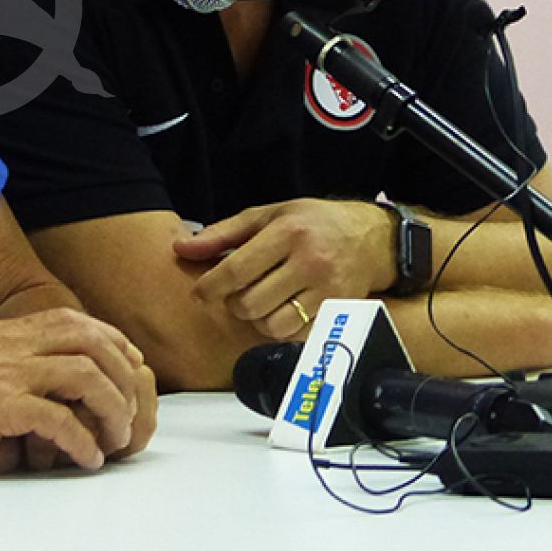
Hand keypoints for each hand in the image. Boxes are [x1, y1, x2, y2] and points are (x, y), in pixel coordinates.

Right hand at [0, 308, 154, 476]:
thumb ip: (13, 366)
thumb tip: (64, 382)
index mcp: (1, 333)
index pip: (72, 320)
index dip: (110, 341)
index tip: (129, 369)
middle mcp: (4, 344)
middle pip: (89, 342)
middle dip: (122, 376)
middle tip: (130, 412)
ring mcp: (0, 373)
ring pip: (84, 377)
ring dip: (111, 410)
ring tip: (115, 440)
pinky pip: (59, 421)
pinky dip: (82, 442)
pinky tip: (86, 460)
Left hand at [173, 199, 395, 338]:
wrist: (370, 238)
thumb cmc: (310, 223)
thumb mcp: (266, 215)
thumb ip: (222, 234)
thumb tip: (181, 249)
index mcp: (288, 232)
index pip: (237, 269)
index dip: (211, 286)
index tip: (200, 291)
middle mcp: (310, 261)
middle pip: (251, 303)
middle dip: (234, 303)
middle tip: (237, 293)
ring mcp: (327, 289)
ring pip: (272, 325)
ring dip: (257, 319)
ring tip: (261, 301)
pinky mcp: (338, 311)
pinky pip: (295, 334)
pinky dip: (280, 328)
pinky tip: (282, 309)